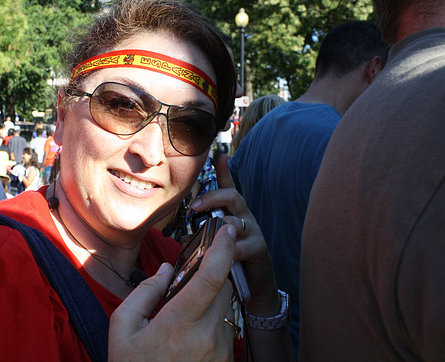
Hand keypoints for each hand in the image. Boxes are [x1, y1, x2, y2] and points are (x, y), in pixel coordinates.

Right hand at [109, 225, 237, 360]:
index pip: (210, 278)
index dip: (223, 249)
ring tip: (184, 310)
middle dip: (213, 271)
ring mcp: (220, 350)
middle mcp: (207, 336)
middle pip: (224, 287)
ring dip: (211, 296)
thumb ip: (145, 291)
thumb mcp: (122, 327)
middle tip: (192, 272)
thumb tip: (169, 268)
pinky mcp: (226, 359)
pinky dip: (212, 317)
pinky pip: (225, 325)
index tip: (228, 231)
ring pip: (226, 306)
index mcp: (179, 324)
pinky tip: (190, 330)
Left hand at [190, 154, 278, 314]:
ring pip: (236, 221)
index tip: (221, 155)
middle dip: (212, 198)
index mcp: (232, 213)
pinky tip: (223, 256)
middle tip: (195, 206)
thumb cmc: (230, 263)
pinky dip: (230, 251)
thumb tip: (184, 235)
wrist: (253, 289)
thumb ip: (203, 236)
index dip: (225, 172)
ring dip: (219, 228)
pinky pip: (244, 246)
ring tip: (206, 236)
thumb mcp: (215, 245)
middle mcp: (244, 218)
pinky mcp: (259, 250)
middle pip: (232, 197)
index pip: (228, 188)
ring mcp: (253, 232)